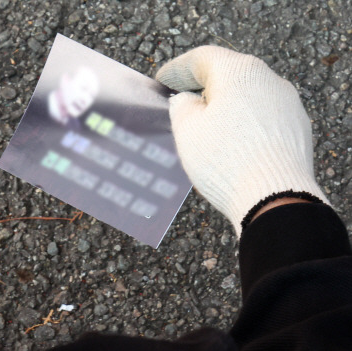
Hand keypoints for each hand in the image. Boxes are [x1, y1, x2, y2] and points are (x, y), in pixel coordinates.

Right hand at [156, 46, 328, 235]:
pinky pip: (262, 116)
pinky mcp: (297, 126)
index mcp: (238, 71)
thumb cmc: (226, 162)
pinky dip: (244, 122)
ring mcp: (287, 102)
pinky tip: (232, 143)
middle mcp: (268, 78)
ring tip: (205, 127)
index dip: (176, 70)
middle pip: (227, 74)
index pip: (200, 58)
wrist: (275, 198)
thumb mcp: (186, 129)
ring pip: (247, 95)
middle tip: (180, 101)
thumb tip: (187, 100)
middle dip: (201, 87)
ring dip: (224, 105)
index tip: (162, 82)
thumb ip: (181, 105)